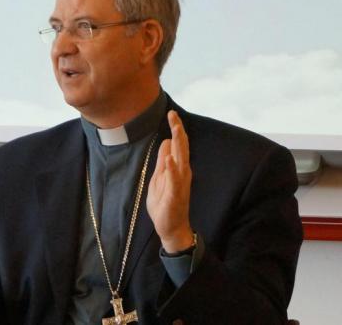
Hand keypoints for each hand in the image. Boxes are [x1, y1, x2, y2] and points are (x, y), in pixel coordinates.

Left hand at [147, 110, 194, 252]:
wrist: (171, 228)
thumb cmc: (165, 204)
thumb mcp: (159, 178)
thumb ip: (163, 161)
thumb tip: (166, 143)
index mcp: (178, 168)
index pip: (178, 144)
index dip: (176, 129)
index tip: (171, 113)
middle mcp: (182, 173)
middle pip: (181, 148)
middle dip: (178, 131)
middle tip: (173, 114)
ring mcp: (180, 183)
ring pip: (181, 160)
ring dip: (179, 145)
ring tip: (176, 129)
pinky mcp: (176, 195)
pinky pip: (175, 180)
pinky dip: (172, 169)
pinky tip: (170, 159)